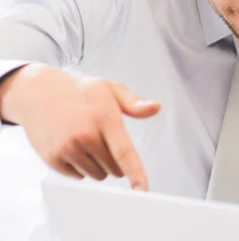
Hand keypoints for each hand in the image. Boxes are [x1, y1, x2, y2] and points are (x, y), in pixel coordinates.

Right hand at [0, 64, 159, 189]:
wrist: (40, 92)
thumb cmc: (82, 92)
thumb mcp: (110, 89)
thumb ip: (134, 103)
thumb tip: (156, 107)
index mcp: (104, 118)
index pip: (124, 152)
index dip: (135, 174)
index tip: (143, 191)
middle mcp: (85, 135)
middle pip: (114, 168)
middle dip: (116, 159)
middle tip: (104, 138)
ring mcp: (67, 148)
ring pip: (97, 175)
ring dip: (99, 165)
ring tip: (88, 140)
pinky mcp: (52, 158)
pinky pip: (79, 176)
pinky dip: (82, 167)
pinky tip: (74, 146)